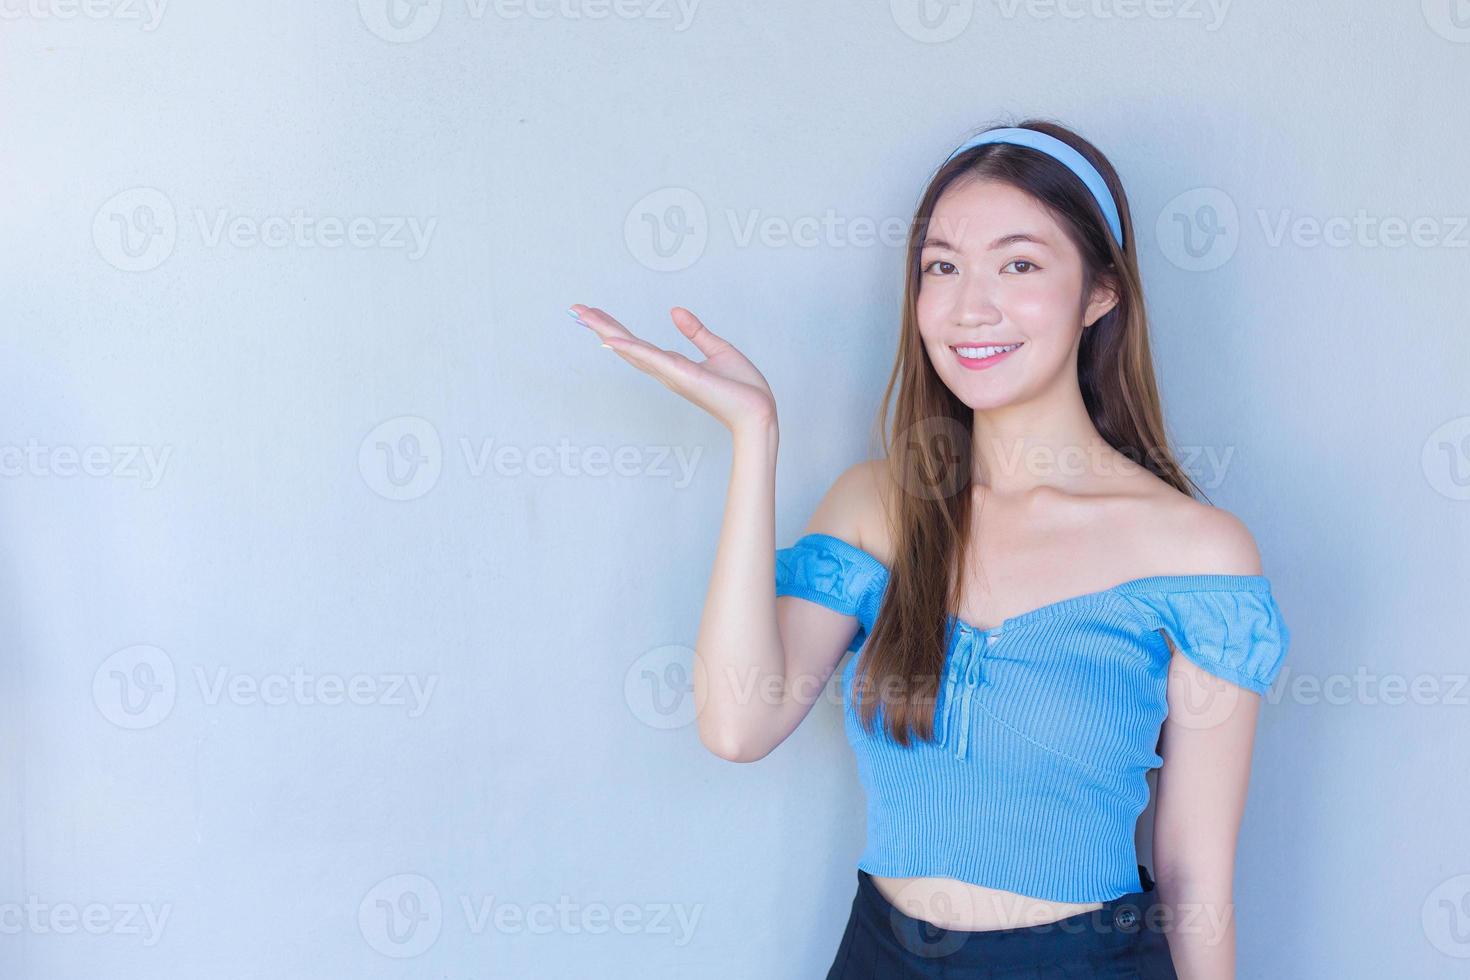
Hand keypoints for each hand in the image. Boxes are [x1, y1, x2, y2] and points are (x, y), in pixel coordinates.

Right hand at [570, 305, 777, 434]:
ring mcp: (671, 374)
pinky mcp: (682, 375)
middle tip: (575, 309)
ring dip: (606, 331)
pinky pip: (652, 358)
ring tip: (583, 315)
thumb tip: (675, 311)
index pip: (638, 343)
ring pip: (632, 348)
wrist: (758, 411)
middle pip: (626, 345)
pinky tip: (611, 338)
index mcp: (673, 365)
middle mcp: (666, 371)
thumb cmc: (742, 389)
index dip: (615, 328)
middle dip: (601, 326)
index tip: (594, 313)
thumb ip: (696, 331)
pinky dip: (631, 348)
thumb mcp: (718, 349)